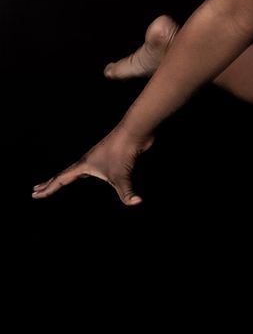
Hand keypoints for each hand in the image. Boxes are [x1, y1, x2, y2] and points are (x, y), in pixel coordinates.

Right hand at [33, 127, 151, 204]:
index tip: (34, 194)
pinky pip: (89, 167)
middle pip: (63, 174)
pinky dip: (82, 173)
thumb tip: (136, 202)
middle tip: (36, 188)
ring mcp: (97, 157)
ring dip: (65, 177)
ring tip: (58, 182)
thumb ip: (127, 191)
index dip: (47, 189)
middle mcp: (87, 160)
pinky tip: (86, 174)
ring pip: (76, 169)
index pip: (60, 180)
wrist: (135, 130)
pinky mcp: (108, 155)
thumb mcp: (123, 175)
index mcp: (83, 165)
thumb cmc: (124, 151)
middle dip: (49, 183)